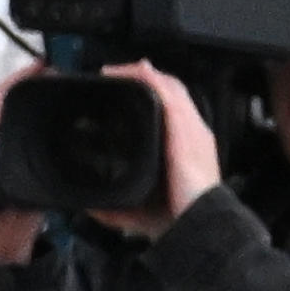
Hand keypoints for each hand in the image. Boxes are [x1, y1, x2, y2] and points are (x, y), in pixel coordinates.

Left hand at [77, 65, 216, 235]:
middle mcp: (191, 131)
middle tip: (118, 77)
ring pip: (167, 85)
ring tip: (116, 71)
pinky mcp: (183, 124)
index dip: (151, 98)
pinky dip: (146, 77)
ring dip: (141, 73)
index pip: (171, 112)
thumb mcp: (142, 209)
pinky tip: (129, 72)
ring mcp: (190, 125)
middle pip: (170, 92)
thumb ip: (117, 205)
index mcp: (186, 148)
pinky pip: (165, 89)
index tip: (129, 94)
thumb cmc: (177, 217)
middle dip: (145, 80)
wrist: (199, 219)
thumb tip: (90, 207)